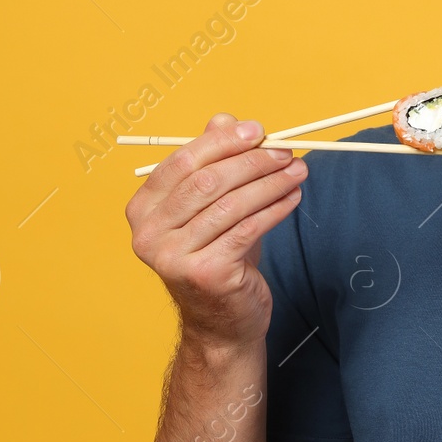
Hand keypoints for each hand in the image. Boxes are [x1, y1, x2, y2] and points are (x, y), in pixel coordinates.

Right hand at [125, 114, 307, 348]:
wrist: (221, 322)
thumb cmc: (218, 254)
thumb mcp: (212, 206)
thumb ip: (214, 161)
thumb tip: (226, 119)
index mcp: (142, 209)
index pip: (182, 162)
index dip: (222, 142)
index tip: (259, 130)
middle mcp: (149, 234)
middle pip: (207, 181)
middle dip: (253, 161)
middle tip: (287, 151)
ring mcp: (174, 257)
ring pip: (232, 204)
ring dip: (271, 182)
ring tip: (299, 170)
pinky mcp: (206, 274)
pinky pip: (248, 229)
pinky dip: (276, 208)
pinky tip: (293, 197)